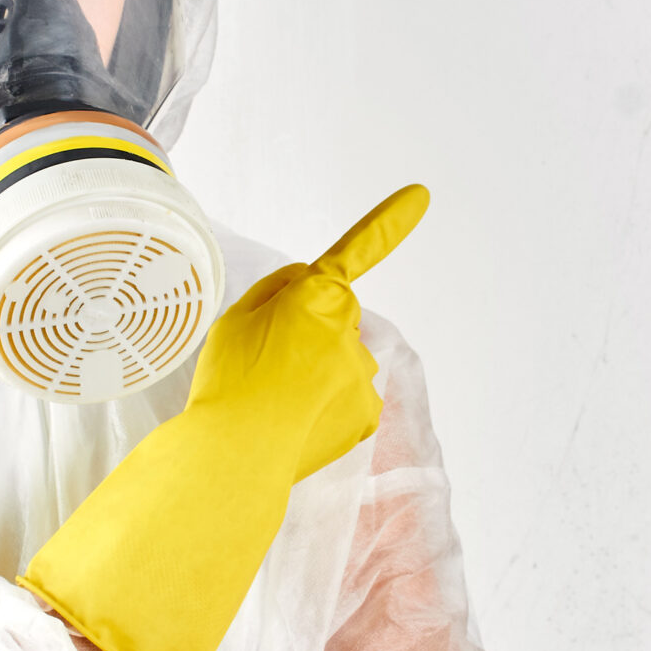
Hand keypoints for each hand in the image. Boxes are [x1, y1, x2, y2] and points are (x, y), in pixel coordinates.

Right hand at [186, 185, 428, 480]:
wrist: (237, 455)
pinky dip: (327, 406)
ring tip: (275, 400)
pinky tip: (296, 420)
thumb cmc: (229, 383)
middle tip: (267, 364)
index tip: (421, 195)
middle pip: (334, 319)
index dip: (388, 223)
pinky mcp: (367, 411)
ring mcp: (362, 373)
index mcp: (316, 296)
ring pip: (341, 362)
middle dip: (310, 332)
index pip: (356, 252)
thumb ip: (277, 291)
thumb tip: (306, 284)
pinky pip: (349, 397)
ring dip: (317, 373)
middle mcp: (349, 330)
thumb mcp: (236, 319)